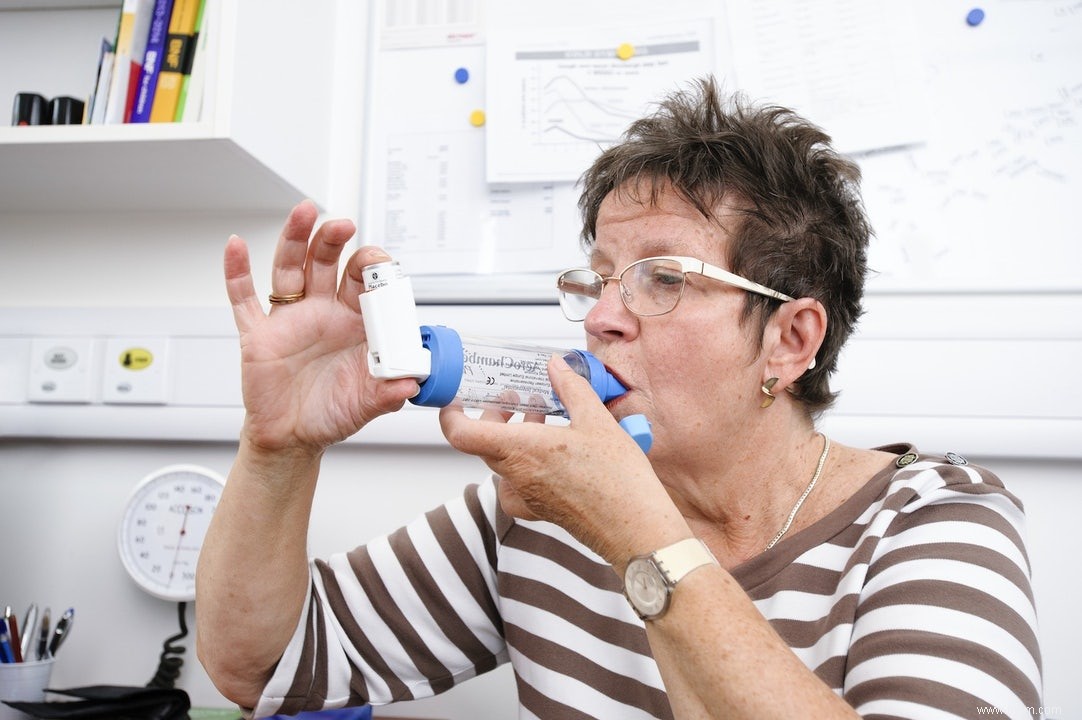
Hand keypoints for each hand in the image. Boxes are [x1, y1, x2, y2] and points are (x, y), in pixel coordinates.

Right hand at [225, 200, 419, 454]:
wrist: (294, 438)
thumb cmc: (331, 413)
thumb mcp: (367, 404)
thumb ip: (389, 393)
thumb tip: (411, 383)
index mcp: (354, 323)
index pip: (365, 283)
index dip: (373, 271)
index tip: (380, 267)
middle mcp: (322, 313)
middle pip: (327, 263)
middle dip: (334, 241)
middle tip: (343, 226)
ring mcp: (289, 319)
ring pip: (290, 268)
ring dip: (296, 239)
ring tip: (304, 213)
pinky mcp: (258, 334)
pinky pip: (244, 299)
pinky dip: (236, 272)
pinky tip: (235, 246)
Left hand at [439, 355, 672, 562]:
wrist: (634, 528)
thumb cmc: (617, 481)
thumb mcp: (596, 420)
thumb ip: (571, 388)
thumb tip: (556, 366)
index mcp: (521, 450)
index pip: (462, 435)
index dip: (451, 415)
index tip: (456, 400)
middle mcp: (517, 476)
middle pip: (485, 443)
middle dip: (498, 416)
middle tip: (519, 398)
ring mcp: (526, 496)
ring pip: (504, 460)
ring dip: (516, 436)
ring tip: (545, 418)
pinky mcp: (540, 510)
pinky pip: (518, 483)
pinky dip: (527, 463)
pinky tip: (552, 455)